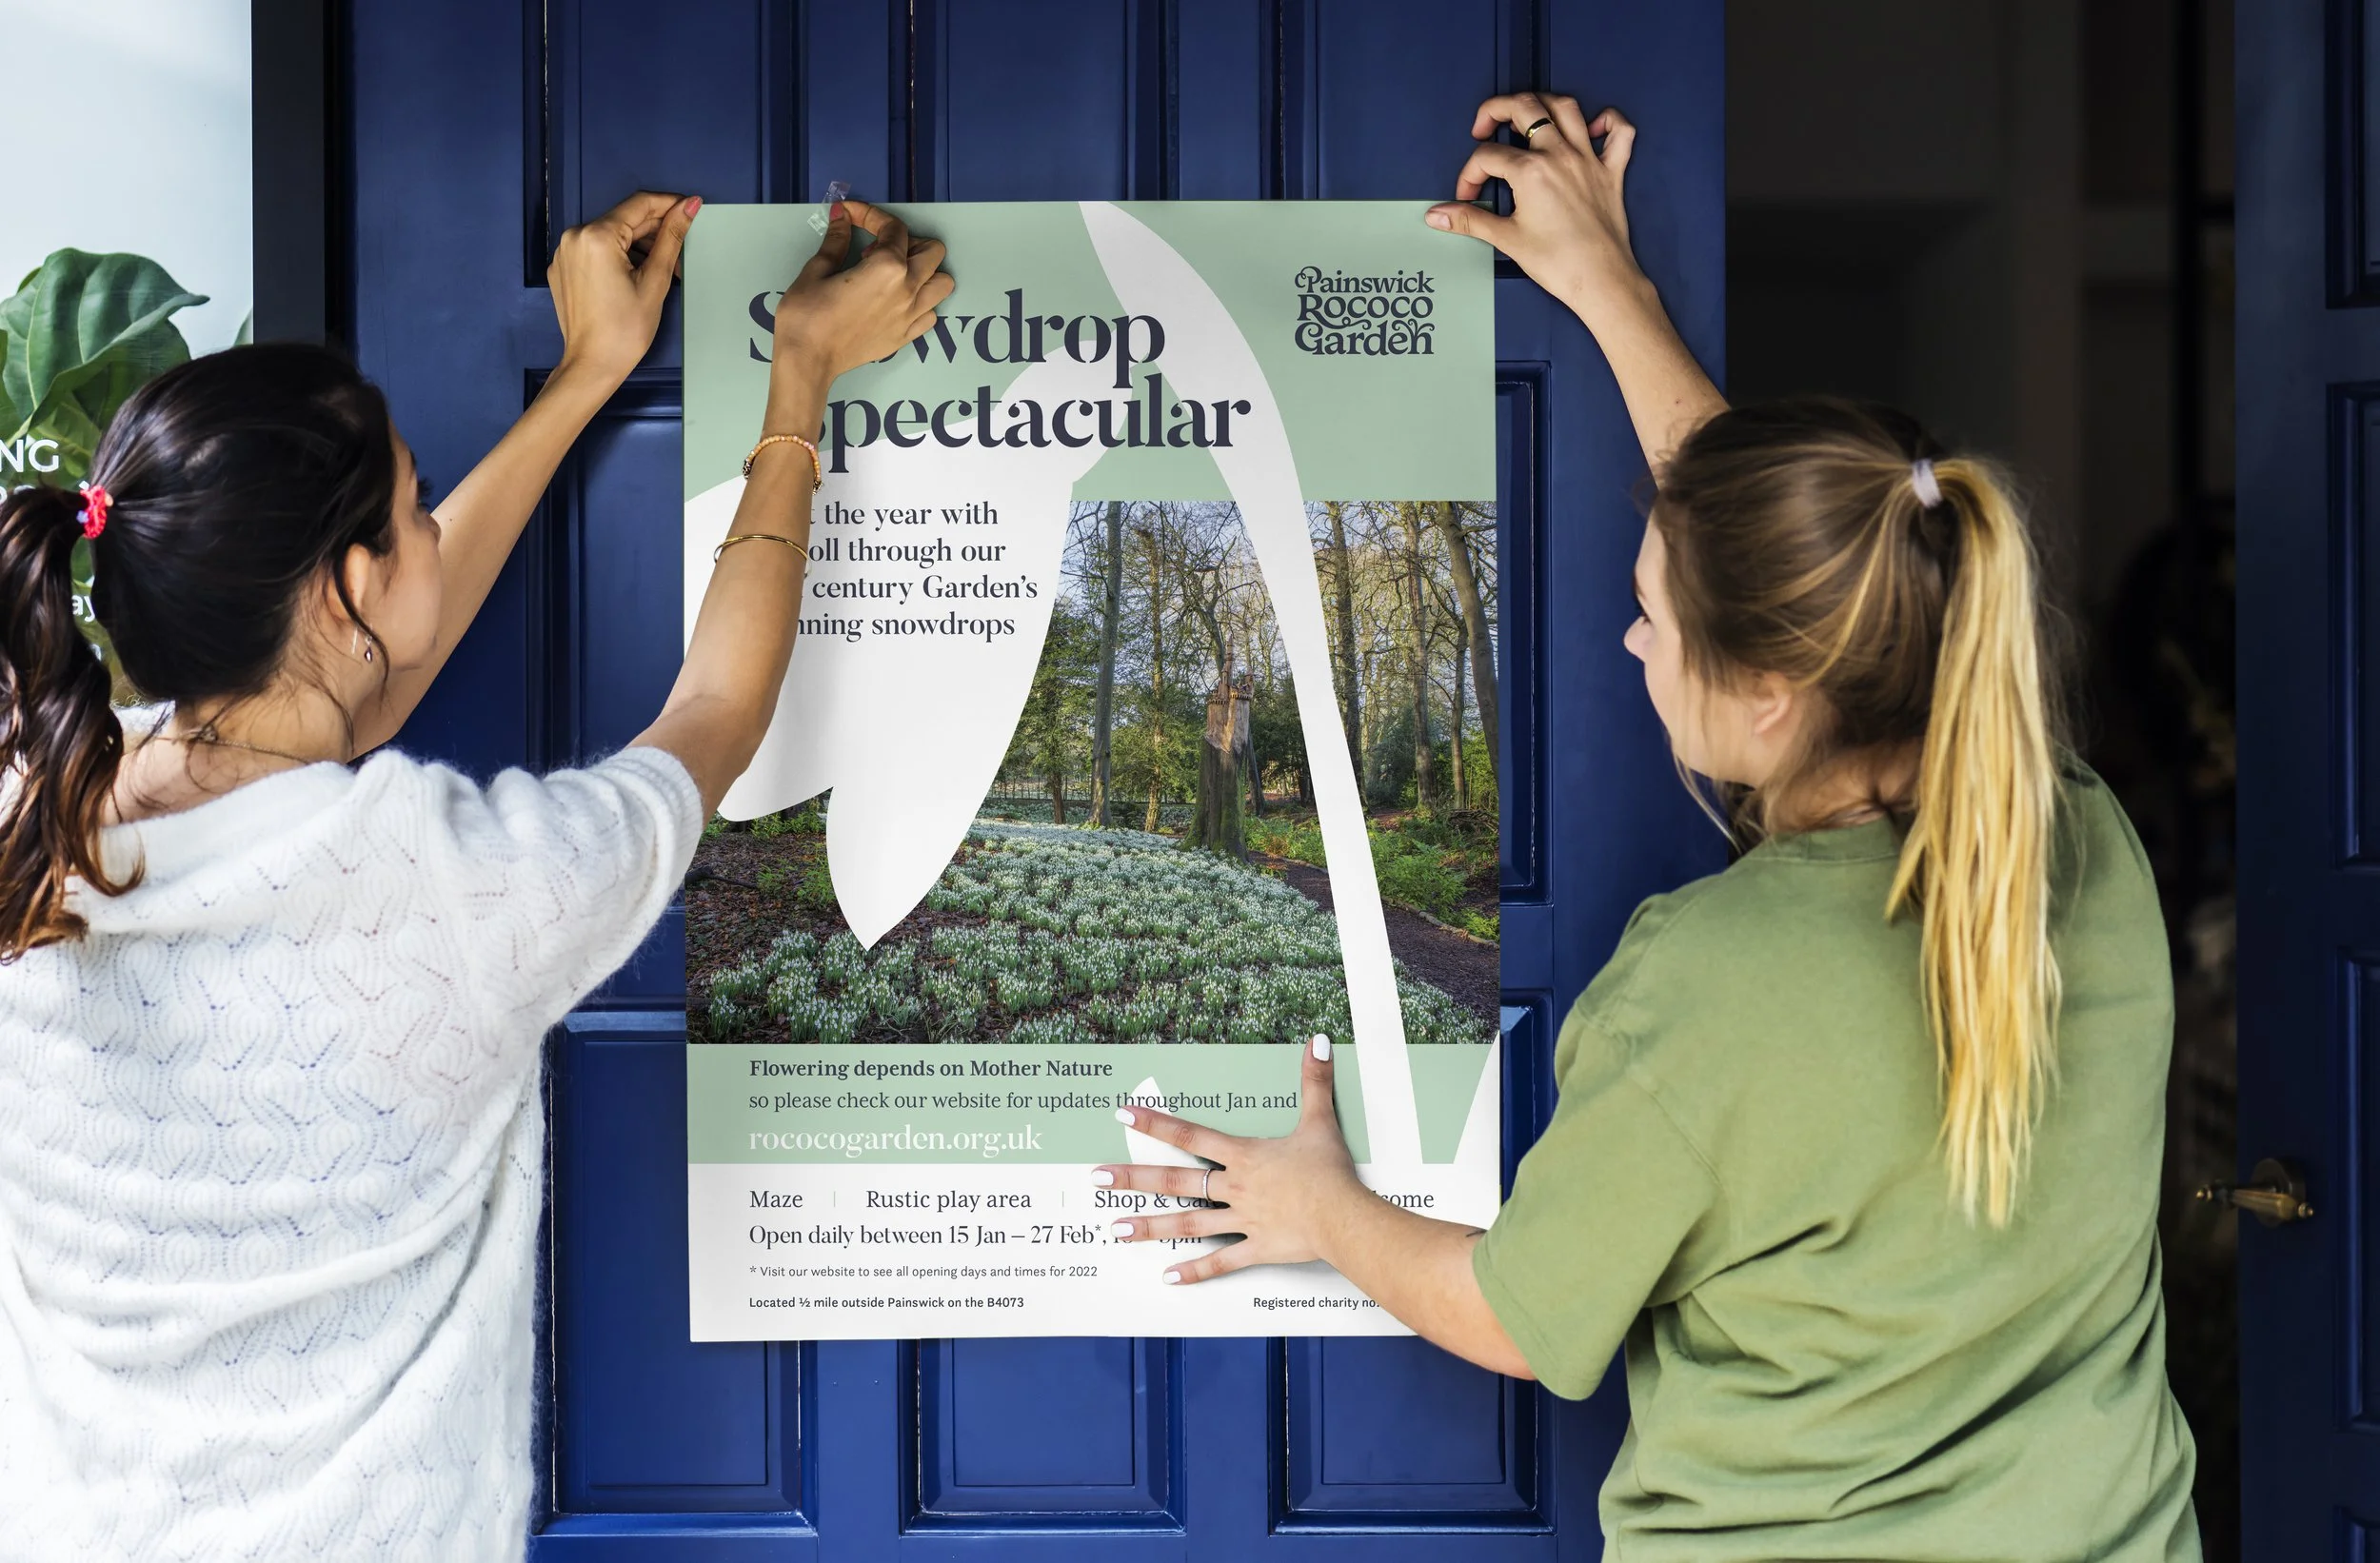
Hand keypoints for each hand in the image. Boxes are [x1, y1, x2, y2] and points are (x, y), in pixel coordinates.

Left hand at [548, 190, 699, 384]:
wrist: (592, 365)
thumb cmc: (624, 330)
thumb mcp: (655, 280)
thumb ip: (671, 237)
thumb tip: (689, 205)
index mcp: (596, 236)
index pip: (639, 205)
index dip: (669, 203)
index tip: (691, 207)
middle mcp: (574, 236)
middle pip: (624, 220)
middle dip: (656, 231)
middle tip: (682, 249)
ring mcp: (564, 252)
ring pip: (611, 235)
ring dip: (639, 245)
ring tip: (663, 270)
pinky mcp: (562, 267)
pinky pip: (596, 250)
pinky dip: (619, 256)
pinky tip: (637, 276)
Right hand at [767, 199, 954, 395]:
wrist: (807, 361)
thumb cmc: (807, 317)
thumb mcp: (817, 270)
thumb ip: (836, 240)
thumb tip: (841, 217)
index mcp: (887, 268)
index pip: (893, 228)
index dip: (870, 214)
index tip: (851, 214)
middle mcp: (908, 290)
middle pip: (932, 251)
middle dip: (908, 241)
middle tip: (878, 246)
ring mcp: (911, 316)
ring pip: (942, 283)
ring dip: (924, 271)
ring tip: (894, 273)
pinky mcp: (906, 336)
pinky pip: (931, 313)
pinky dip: (921, 302)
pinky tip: (896, 300)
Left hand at [1100, 1036, 1368, 1284]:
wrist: (1343, 1216)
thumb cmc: (1330, 1171)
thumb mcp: (1320, 1120)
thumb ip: (1314, 1081)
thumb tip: (1318, 1041)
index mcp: (1244, 1156)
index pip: (1191, 1134)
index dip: (1156, 1123)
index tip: (1123, 1115)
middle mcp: (1235, 1187)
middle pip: (1175, 1180)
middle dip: (1134, 1178)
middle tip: (1096, 1178)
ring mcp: (1242, 1221)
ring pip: (1188, 1223)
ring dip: (1150, 1226)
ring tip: (1115, 1230)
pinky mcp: (1257, 1248)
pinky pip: (1221, 1262)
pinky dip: (1196, 1270)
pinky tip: (1169, 1277)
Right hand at [1426, 95, 1646, 327]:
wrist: (1600, 281)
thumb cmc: (1558, 263)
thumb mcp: (1506, 239)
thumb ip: (1469, 220)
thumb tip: (1437, 215)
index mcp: (1531, 171)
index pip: (1488, 156)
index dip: (1470, 174)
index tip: (1468, 196)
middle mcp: (1560, 155)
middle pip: (1525, 107)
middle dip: (1497, 109)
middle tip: (1484, 127)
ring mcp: (1588, 159)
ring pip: (1566, 107)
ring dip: (1542, 103)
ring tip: (1527, 116)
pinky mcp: (1611, 171)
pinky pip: (1620, 131)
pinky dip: (1608, 121)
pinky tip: (1591, 128)